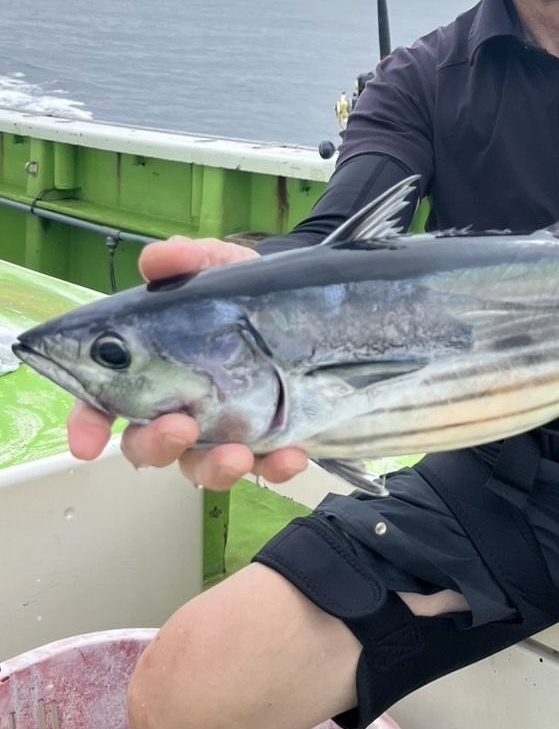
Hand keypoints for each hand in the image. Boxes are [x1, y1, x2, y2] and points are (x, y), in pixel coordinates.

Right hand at [66, 235, 309, 488]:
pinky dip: (276, 468)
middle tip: (180, 428)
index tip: (86, 443)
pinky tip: (290, 456)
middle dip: (156, 444)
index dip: (89, 424)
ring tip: (237, 454)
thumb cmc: (239, 294)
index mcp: (152, 370)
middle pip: (147, 445)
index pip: (104, 403)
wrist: (303, 305)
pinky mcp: (264, 446)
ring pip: (201, 467)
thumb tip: (158, 258)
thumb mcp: (217, 267)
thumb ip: (187, 261)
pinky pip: (265, 469)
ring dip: (214, 467)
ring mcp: (220, 433)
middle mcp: (179, 409)